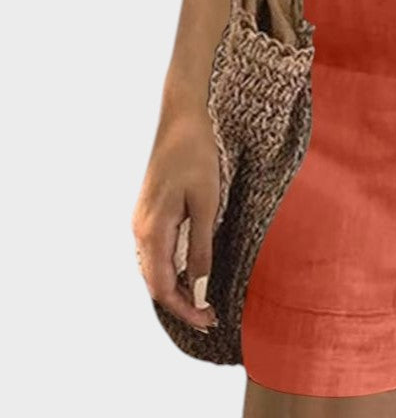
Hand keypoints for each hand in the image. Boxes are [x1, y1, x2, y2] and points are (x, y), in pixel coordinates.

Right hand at [131, 109, 220, 332]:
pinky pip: (156, 252)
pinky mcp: (148, 211)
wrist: (184, 118)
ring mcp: (140, 220)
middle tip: (212, 317)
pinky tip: (192, 272)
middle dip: (182, 304)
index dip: (186, 309)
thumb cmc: (199, 155)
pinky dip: (173, 269)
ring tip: (205, 300)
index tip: (210, 321)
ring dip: (177, 288)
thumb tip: (201, 290)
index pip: (163, 287)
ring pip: (154, 268)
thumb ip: (202, 247)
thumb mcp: (207, 203)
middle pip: (155, 282)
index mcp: (152, 229)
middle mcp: (139, 229)